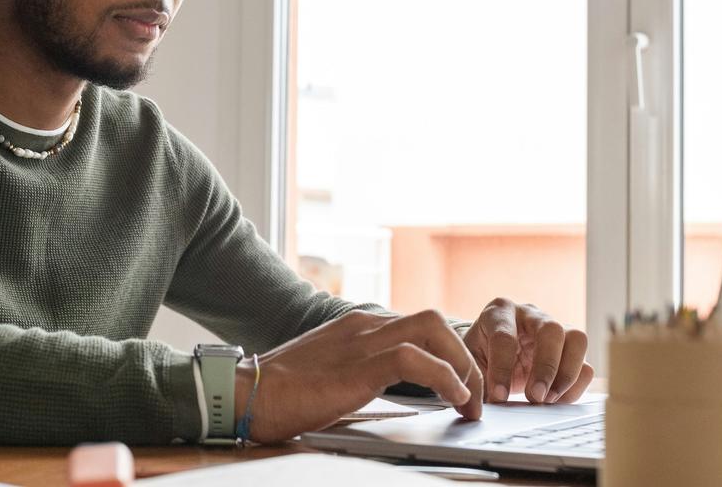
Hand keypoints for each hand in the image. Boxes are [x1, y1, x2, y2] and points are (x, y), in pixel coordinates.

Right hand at [235, 309, 483, 442]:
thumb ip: (358, 372)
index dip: (446, 353)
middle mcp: (364, 326)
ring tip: (470, 400)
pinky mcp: (360, 366)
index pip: (416, 326)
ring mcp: (362, 342)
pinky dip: (445, 377)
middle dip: (464, 355)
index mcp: (356, 327)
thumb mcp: (329, 374)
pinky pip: (416, 359)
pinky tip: (453, 399)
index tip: (460, 384)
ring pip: (433, 329)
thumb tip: (390, 391)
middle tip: (474, 394)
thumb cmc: (280, 393)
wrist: (247, 394)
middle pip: (433, 320)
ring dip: (462, 365)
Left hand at [463, 298, 592, 403]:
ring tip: (549, 400)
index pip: (505, 336)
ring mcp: (556, 328)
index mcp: (499, 312)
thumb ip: (475, 379)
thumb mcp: (470, 362)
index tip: (499, 396)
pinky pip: (585, 364)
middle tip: (535, 397)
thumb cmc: (479, 354)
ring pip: (577, 340)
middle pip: (551, 330)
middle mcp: (531, 314)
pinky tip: (557, 401)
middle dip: (545, 367)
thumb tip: (482, 406)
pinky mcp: (571, 349)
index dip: (502, 368)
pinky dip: (575, 386)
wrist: (492, 351)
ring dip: (566, 374)